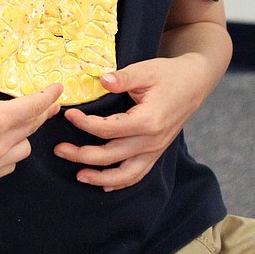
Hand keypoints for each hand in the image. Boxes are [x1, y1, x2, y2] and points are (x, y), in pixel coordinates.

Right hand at [0, 53, 61, 183]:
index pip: (33, 106)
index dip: (48, 96)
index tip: (58, 89)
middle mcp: (0, 143)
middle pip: (32, 126)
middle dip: (42, 113)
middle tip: (49, 104)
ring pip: (24, 148)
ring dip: (25, 134)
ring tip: (18, 124)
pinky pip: (10, 164)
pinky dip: (11, 153)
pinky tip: (1, 144)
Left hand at [53, 55, 209, 191]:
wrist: (195, 83)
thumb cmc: (169, 74)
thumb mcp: (146, 70)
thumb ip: (123, 77)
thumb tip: (101, 80)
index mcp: (148, 120)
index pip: (108, 129)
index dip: (85, 124)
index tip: (68, 115)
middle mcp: (152, 140)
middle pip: (111, 155)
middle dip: (82, 155)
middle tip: (59, 149)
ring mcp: (155, 150)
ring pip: (125, 174)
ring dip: (100, 177)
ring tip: (78, 175)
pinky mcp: (156, 152)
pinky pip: (138, 174)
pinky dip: (120, 182)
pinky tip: (104, 184)